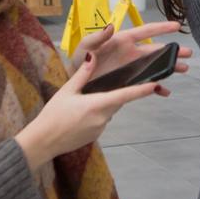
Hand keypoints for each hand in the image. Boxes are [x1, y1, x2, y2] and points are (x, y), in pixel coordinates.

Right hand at [14, 54, 158, 169]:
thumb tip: (92, 56)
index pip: (125, 95)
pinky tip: (79, 115)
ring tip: (81, 103)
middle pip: (116, 101)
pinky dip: (96, 114)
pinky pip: (101, 120)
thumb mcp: (66, 91)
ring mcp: (100, 129)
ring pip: (108, 111)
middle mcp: (102, 118)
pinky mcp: (95, 136)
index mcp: (97, 104)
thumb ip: (82, 74)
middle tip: (100, 87)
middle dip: (113, 93)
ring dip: (102, 104)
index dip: (142, 90)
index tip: (156, 85)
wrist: (43, 142)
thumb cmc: (52, 115)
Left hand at [70, 20, 192, 96]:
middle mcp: (131, 53)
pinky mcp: (130, 82)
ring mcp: (132, 68)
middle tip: (188, 53)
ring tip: (183, 69)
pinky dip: (156, 87)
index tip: (177, 26)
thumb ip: (97, 37)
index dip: (161, 28)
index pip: (145, 31)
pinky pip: (146, 83)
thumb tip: (110, 26)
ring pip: (156, 65)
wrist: (75, 84)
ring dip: (169, 67)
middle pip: (157, 50)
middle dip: (173, 51)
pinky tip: (165, 91)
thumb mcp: (84, 47)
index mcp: (123, 41)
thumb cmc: (79, 61)